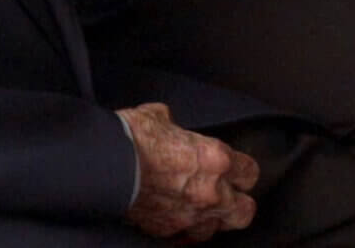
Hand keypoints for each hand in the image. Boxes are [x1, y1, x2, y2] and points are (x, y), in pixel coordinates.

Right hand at [119, 102, 257, 241]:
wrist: (105, 164)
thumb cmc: (133, 137)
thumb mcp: (161, 118)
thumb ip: (176, 129)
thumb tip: (170, 128)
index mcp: (216, 159)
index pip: (249, 173)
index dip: (242, 171)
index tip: (234, 169)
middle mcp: (209, 192)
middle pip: (244, 211)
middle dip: (238, 205)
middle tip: (228, 197)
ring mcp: (188, 216)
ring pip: (214, 230)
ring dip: (207, 220)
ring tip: (197, 210)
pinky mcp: (165, 231)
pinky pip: (183, 236)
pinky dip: (180, 229)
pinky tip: (173, 218)